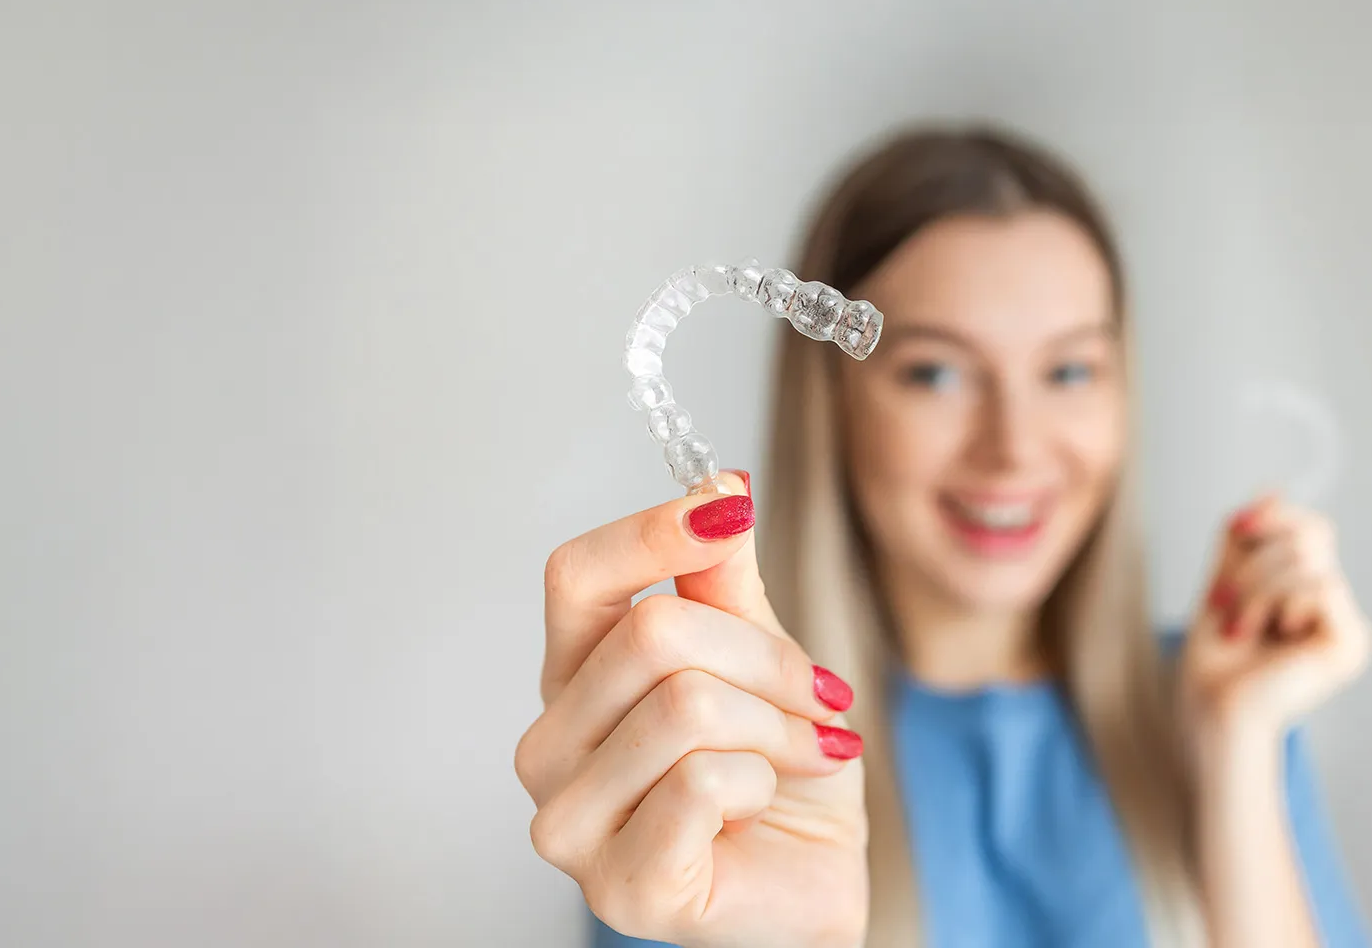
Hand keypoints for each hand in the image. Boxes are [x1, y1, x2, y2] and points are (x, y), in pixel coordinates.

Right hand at [514, 472, 868, 947]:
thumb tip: (716, 485)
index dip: (652, 533)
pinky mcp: (620, 886)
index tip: (729, 510)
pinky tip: (763, 809)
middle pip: (652, 636)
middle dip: (766, 659)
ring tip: (803, 753)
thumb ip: (723, 581)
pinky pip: (705, 782)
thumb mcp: (763, 658)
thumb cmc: (781, 779)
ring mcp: (571, 825)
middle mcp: (550, 748)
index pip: (575, 576)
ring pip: (685, 707)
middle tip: (820, 694)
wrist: (819, 882)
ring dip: (777, 726)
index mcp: (573, 681)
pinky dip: (764, 783)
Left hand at [1180, 495, 1371, 742]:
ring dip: (1256, 589)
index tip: (1236, 530)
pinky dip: (1278, 602)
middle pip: (1311, 534)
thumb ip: (1246, 539)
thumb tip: (1274, 490)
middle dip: (1254, 563)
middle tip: (1225, 605)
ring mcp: (1348, 626)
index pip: (1309, 528)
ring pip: (1308, 558)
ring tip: (1240, 627)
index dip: (1274, 518)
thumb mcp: (1225, 579)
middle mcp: (1336, 608)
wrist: (1211, 706)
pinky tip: (1269, 636)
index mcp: (1311, 593)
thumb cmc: (1215, 654)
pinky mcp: (1351, 643)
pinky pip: (1323, 584)